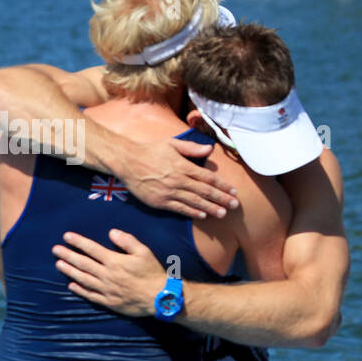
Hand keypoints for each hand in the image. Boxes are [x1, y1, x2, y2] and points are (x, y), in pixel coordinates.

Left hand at [52, 229, 165, 316]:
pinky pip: (91, 295)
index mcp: (115, 261)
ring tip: (59, 264)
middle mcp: (107, 275)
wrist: (161, 298)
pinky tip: (71, 285)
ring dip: (70, 271)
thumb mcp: (144, 252)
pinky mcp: (109, 302)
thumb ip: (127, 241)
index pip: (92, 249)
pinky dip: (80, 290)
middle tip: (55, 250)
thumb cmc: (154, 273)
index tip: (66, 236)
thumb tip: (111, 232)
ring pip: (83, 279)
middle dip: (68, 255)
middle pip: (83, 263)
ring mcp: (106, 290)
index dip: (78, 242)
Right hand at [115, 137, 239, 219]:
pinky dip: (192, 212)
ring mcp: (168, 192)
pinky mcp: (159, 201)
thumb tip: (210, 149)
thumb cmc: (150, 150)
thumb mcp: (171, 144)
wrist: (126, 161)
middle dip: (221, 199)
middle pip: (204, 191)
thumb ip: (192, 148)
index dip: (222, 185)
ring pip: (194, 201)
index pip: (207, 177)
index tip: (233, 191)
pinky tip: (202, 215)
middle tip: (235, 205)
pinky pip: (179, 208)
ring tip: (223, 213)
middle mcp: (178, 179)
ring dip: (210, 208)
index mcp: (182, 166)